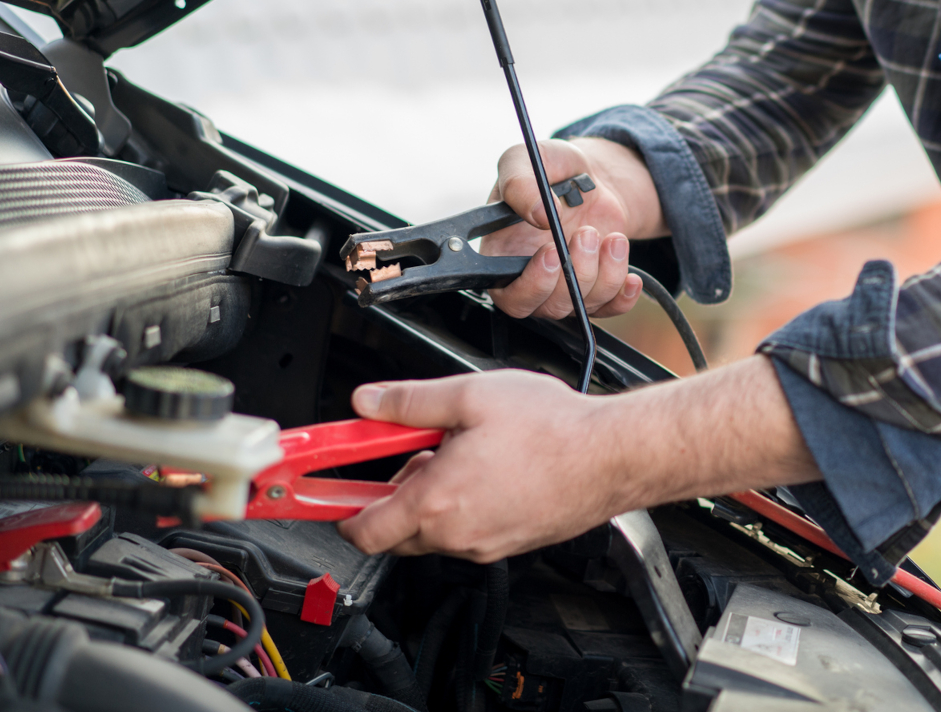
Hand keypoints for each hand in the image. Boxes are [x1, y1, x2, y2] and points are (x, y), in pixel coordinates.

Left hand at [335, 369, 622, 560]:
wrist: (612, 455)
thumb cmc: (554, 429)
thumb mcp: (468, 395)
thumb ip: (406, 402)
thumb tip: (366, 402)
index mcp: (436, 502)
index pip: (362, 530)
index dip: (339, 508)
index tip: (328, 492)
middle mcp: (457, 535)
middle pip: (395, 533)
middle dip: (392, 495)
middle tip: (413, 451)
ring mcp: (486, 545)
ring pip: (434, 534)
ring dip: (430, 500)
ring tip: (459, 453)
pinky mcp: (510, 545)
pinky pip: (467, 534)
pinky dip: (461, 508)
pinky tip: (486, 470)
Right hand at [483, 138, 665, 319]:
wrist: (591, 174)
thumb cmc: (550, 170)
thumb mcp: (524, 160)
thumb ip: (520, 184)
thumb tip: (540, 217)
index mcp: (502, 255)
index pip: (508, 295)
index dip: (531, 284)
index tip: (551, 251)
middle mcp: (530, 279)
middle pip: (550, 306)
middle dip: (575, 272)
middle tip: (587, 233)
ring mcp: (564, 287)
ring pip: (583, 305)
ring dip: (605, 274)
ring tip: (613, 237)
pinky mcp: (595, 290)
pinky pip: (610, 308)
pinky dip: (623, 295)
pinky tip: (631, 274)